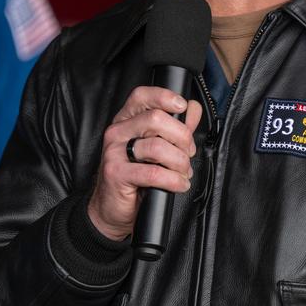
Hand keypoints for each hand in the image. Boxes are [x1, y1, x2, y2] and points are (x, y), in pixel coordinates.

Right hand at [87, 86, 202, 240]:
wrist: (112, 208)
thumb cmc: (136, 177)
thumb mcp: (157, 148)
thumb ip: (176, 128)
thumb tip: (193, 110)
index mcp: (126, 121)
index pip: (143, 96)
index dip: (165, 96)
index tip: (182, 106)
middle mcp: (117, 132)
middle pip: (156, 119)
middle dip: (182, 137)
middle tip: (187, 153)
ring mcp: (114, 152)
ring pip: (158, 146)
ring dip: (180, 162)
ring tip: (183, 173)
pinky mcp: (116, 173)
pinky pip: (154, 173)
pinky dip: (173, 180)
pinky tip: (178, 184)